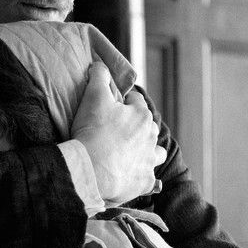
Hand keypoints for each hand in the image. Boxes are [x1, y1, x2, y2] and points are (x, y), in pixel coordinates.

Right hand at [71, 63, 166, 205]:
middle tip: (117, 130)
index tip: (112, 105)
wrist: (91, 169)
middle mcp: (151, 137)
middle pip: (148, 127)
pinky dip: (141, 176)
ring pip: (156, 153)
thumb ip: (99, 77)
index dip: (123, 101)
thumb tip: (100, 65)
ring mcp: (149, 161)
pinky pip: (148, 179)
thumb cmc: (93, 131)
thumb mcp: (93, 96)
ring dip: (148, 151)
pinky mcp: (145, 182)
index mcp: (142, 115)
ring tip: (133, 154)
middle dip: (136, 126)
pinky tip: (130, 175)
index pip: (136, 101)